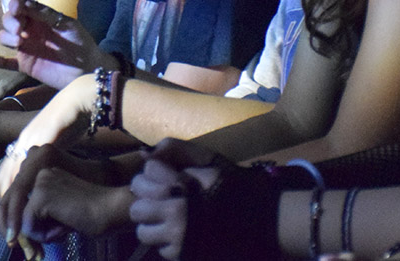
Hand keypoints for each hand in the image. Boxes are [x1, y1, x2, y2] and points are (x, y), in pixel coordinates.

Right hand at [0, 0, 107, 89]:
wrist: (88, 68)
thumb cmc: (80, 42)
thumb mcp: (65, 24)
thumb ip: (45, 14)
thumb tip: (23, 3)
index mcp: (39, 17)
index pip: (20, 6)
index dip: (15, 5)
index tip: (17, 9)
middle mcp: (29, 30)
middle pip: (8, 20)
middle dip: (10, 21)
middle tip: (19, 29)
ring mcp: (25, 48)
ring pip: (4, 38)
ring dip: (6, 37)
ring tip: (19, 42)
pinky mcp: (24, 65)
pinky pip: (5, 62)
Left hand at [0, 74, 94, 202]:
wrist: (78, 99)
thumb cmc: (70, 118)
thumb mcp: (55, 137)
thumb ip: (47, 150)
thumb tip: (45, 165)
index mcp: (27, 137)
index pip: (10, 162)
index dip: (1, 179)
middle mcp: (26, 137)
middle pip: (8, 165)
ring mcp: (33, 137)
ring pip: (16, 165)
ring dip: (8, 184)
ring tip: (2, 201)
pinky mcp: (44, 137)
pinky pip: (31, 160)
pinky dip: (24, 175)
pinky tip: (21, 187)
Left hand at [0, 144, 132, 247]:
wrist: (112, 210)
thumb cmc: (92, 215)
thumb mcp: (60, 212)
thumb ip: (39, 216)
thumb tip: (17, 233)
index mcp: (44, 172)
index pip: (19, 200)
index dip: (20, 224)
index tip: (25, 241)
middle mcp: (39, 171)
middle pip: (14, 208)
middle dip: (21, 233)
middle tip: (34, 252)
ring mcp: (39, 181)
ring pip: (22, 220)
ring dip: (38, 234)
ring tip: (60, 231)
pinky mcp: (41, 196)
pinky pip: (29, 227)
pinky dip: (44, 236)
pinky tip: (64, 228)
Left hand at [129, 138, 227, 260]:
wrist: (262, 222)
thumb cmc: (234, 188)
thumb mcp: (209, 161)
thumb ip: (177, 150)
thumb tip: (145, 153)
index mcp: (182, 184)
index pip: (147, 171)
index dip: (155, 172)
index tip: (166, 177)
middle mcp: (176, 211)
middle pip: (137, 206)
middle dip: (146, 201)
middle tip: (161, 200)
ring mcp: (178, 237)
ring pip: (143, 231)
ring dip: (152, 225)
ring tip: (167, 220)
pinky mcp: (183, 255)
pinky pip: (159, 249)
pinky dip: (166, 242)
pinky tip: (181, 234)